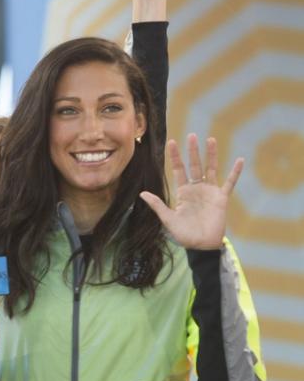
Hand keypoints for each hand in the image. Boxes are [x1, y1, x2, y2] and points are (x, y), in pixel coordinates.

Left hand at [140, 134, 243, 251]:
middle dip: (193, 151)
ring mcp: (210, 191)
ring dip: (212, 155)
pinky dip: (234, 172)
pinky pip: (229, 183)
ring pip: (211, 169)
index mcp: (183, 192)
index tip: (172, 142)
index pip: (178, 170)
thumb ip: (157, 205)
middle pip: (195, 165)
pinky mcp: (221, 198)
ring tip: (211, 140)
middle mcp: (196, 188)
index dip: (175, 157)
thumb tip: (142, 193)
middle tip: (192, 135)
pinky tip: (239, 160)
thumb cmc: (184, 234)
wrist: (201, 245)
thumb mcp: (168, 219)